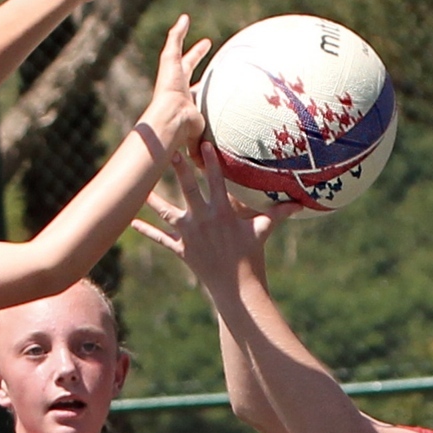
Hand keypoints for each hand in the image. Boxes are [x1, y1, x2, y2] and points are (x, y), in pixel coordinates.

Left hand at [131, 142, 283, 292]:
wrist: (236, 289)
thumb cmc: (251, 257)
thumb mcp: (263, 231)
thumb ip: (278, 213)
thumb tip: (301, 202)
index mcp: (222, 213)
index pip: (217, 182)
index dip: (211, 162)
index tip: (204, 144)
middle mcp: (203, 221)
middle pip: (189, 190)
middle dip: (179, 170)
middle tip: (168, 151)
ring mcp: (190, 235)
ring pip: (167, 212)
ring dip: (152, 198)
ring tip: (138, 184)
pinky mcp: (181, 249)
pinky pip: (160, 239)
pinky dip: (146, 230)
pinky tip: (130, 222)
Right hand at [136, 15, 209, 153]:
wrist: (171, 123)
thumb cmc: (183, 136)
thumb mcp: (199, 144)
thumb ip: (204, 155)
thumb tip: (209, 177)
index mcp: (183, 103)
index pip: (192, 92)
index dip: (197, 89)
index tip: (201, 86)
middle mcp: (175, 87)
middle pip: (186, 68)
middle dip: (194, 58)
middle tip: (205, 46)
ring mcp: (170, 75)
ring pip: (175, 51)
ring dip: (180, 38)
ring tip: (186, 23)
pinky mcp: (168, 64)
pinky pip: (173, 42)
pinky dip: (178, 30)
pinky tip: (184, 18)